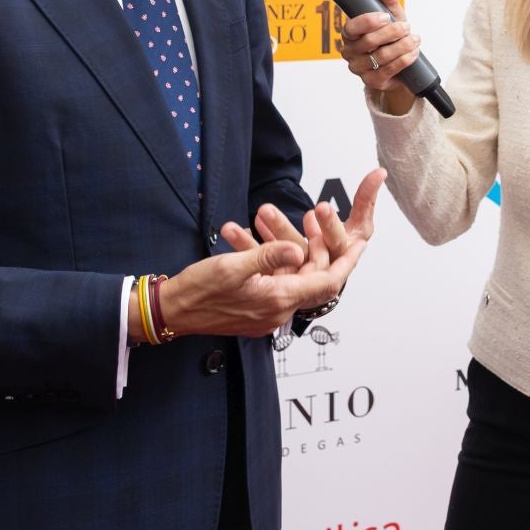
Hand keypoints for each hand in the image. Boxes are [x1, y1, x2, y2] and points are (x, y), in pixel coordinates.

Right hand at [161, 169, 383, 336]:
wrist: (169, 311)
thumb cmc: (196, 291)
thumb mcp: (232, 267)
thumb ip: (268, 256)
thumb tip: (298, 249)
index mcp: (277, 300)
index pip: (326, 282)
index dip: (345, 262)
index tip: (360, 244)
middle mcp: (276, 309)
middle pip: (310, 277)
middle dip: (314, 246)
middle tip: (315, 218)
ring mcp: (265, 311)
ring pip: (289, 275)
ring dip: (286, 248)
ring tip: (274, 220)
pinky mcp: (253, 308)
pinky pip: (271, 280)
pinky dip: (268, 259)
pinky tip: (251, 236)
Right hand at [336, 0, 420, 115]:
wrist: (399, 65)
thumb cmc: (391, 38)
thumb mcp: (391, 17)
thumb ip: (387, 0)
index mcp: (349, 34)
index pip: (351, 28)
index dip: (368, 22)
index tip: (386, 17)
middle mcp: (350, 52)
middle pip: (369, 42)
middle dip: (391, 33)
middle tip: (407, 27)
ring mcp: (359, 69)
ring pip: (380, 57)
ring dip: (401, 46)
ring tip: (415, 39)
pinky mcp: (372, 82)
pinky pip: (388, 71)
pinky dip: (403, 60)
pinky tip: (413, 53)